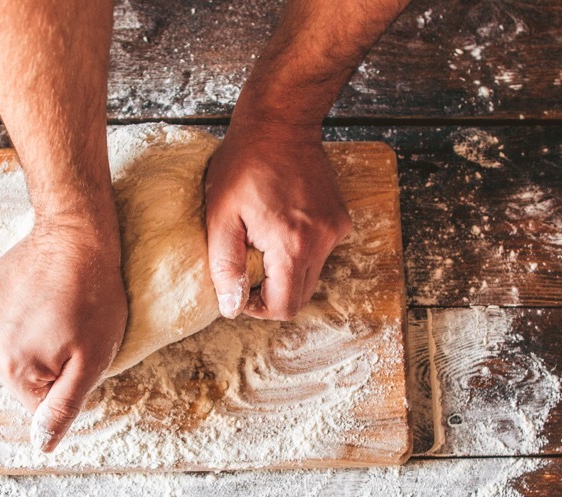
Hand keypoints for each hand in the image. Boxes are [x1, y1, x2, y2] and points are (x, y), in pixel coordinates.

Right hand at [0, 213, 126, 451]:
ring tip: (56, 308)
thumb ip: (64, 406)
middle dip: (48, 362)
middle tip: (71, 328)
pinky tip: (37, 295)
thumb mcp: (92, 360)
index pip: (39, 404)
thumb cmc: (94, 298)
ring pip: (10, 350)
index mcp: (16, 370)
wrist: (75, 235)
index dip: (65, 383)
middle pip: (23, 378)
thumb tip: (41, 445)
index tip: (79, 352)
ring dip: (31, 337)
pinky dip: (16, 314)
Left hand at [204, 121, 352, 319]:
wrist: (280, 123)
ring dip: (286, 271)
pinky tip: (280, 225)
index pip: (285, 306)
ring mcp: (335, 229)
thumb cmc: (244, 164)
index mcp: (292, 245)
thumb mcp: (221, 216)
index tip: (241, 289)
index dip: (259, 307)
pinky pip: (321, 251)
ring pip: (311, 274)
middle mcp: (322, 241)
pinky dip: (300, 250)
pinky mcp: (340, 218)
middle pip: (302, 296)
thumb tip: (230, 307)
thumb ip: (225, 266)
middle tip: (248, 269)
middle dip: (273, 293)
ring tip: (262, 240)